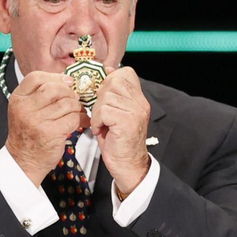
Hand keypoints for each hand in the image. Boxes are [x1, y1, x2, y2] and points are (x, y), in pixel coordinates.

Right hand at [5, 70, 90, 184]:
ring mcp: (37, 120)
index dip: (54, 77)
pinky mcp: (51, 132)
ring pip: (67, 103)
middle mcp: (25, 108)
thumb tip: (67, 81)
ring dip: (76, 108)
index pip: (36, 77)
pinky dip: (80, 119)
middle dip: (69, 93)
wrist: (24, 160)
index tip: (66, 82)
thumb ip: (39, 95)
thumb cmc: (28, 134)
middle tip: (73, 100)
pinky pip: (73, 118)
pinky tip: (80, 122)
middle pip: (54, 88)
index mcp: (18, 99)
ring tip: (76, 113)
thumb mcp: (24, 110)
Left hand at [90, 66, 151, 194]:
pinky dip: (97, 121)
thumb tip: (102, 74)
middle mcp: (140, 102)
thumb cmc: (116, 140)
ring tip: (102, 124)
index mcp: (138, 98)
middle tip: (101, 115)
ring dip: (97, 112)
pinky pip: (103, 111)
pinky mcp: (128, 121)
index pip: (125, 72)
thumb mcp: (114, 114)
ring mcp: (136, 111)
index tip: (102, 95)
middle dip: (100, 98)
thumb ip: (110, 96)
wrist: (127, 164)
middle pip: (112, 82)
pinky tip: (101, 130)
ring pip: (105, 97)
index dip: (109, 80)